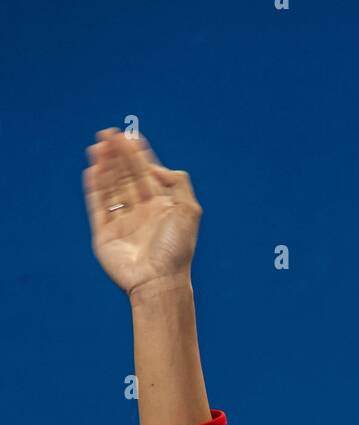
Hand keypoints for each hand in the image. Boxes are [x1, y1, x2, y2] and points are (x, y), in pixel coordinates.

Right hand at [82, 129, 202, 295]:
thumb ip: (177, 183)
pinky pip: (98, 206)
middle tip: (108, 133)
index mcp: (160, 207)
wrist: (159, 280)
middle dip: (118, 154)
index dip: (137, 154)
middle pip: (126, 177)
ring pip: (110, 187)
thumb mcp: (189, 210)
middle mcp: (141, 213)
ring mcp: (122, 223)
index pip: (146, 174)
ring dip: (104, 165)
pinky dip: (95, 187)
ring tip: (99, 145)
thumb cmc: (177, 249)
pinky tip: (93, 168)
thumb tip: (154, 167)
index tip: (129, 136)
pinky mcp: (105, 234)